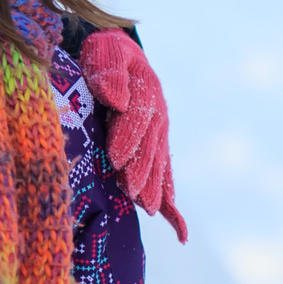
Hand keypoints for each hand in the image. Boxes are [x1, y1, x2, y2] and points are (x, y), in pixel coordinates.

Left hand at [80, 28, 186, 242]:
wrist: (117, 55)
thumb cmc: (104, 55)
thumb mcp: (104, 53)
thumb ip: (109, 72)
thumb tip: (118, 100)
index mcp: (144, 89)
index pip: (136, 117)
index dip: (127, 139)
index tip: (115, 159)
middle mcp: (157, 113)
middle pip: (150, 145)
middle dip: (141, 170)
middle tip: (131, 192)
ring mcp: (161, 132)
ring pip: (159, 162)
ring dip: (155, 186)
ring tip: (148, 207)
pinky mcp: (158, 147)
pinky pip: (166, 175)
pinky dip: (172, 202)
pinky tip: (179, 230)